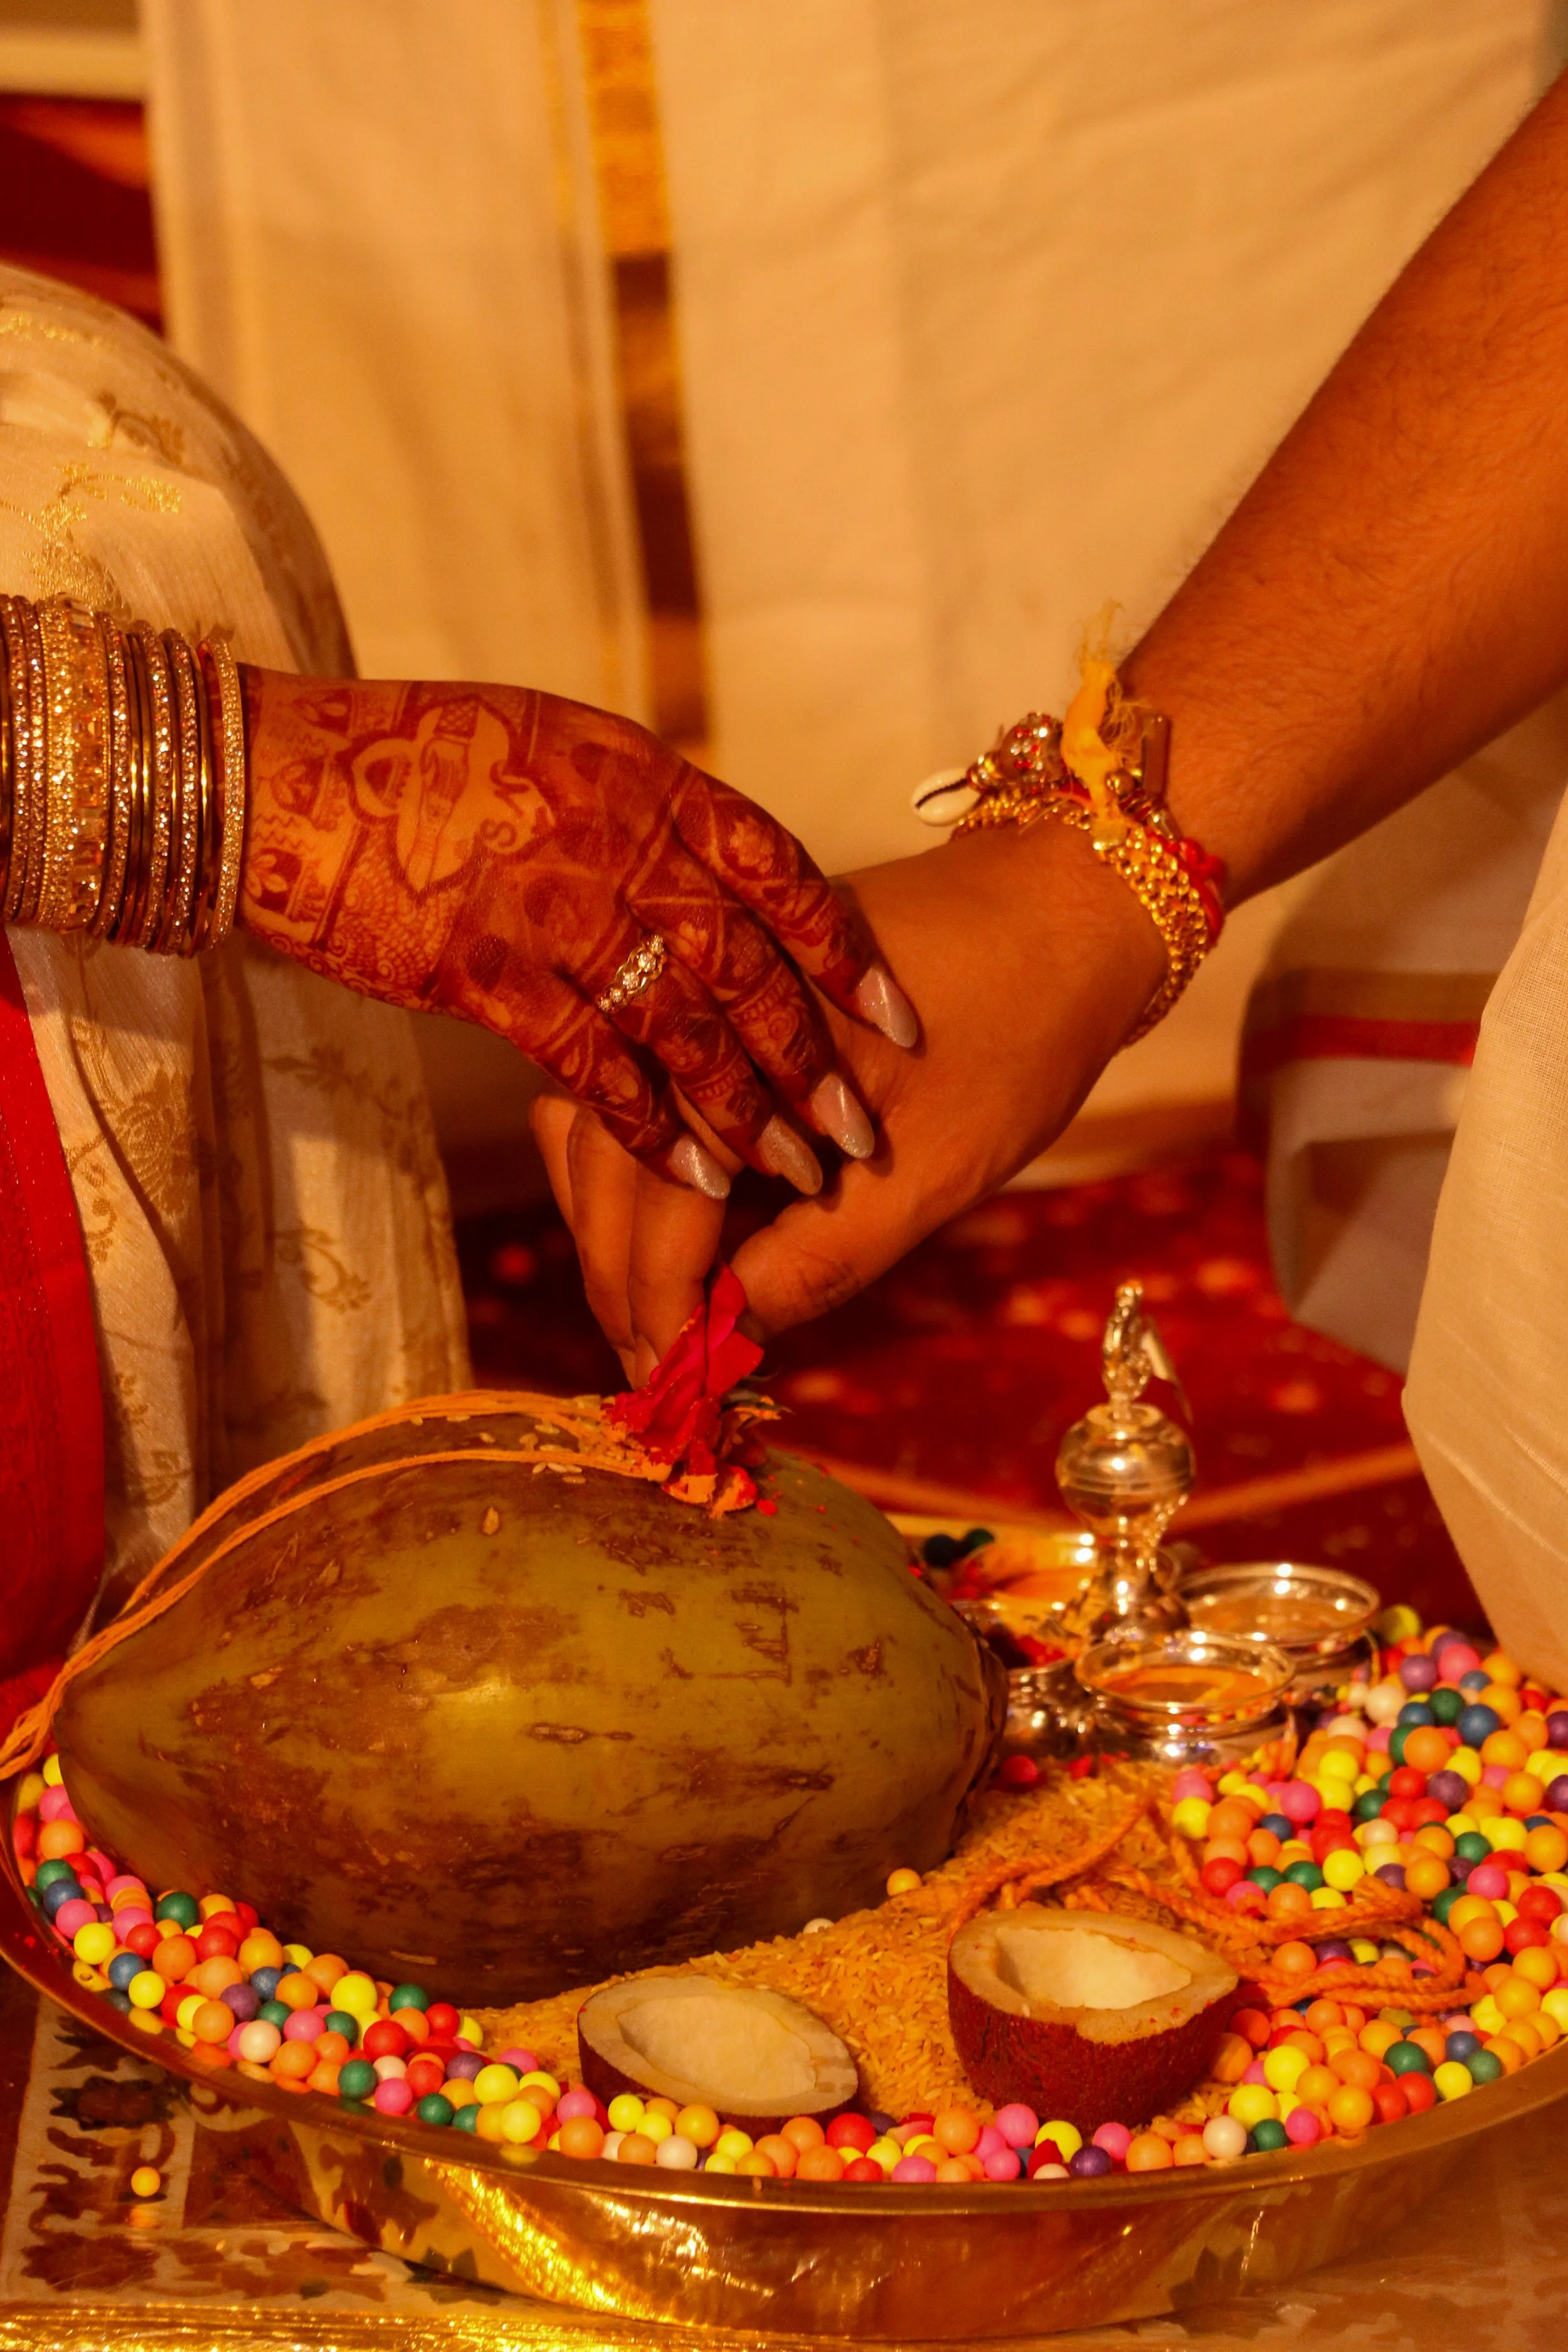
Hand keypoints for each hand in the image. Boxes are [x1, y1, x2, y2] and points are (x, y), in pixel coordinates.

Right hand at [236, 672, 915, 1194]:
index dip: (841, 951)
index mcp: (641, 777)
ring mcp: (549, 906)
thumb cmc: (422, 761)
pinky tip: (691, 1178)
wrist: (281, 778)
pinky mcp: (483, 972)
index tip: (895, 1016)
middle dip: (809, 1054)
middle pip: (744, 961)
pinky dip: (646, 1125)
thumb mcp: (558, 751)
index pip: (776, 869)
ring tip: (794, 1171)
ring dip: (743, 1108)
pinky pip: (589, 1063)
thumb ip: (643, 812)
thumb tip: (716, 872)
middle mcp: (612, 838)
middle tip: (857, 1128)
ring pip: (680, 1022)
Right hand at [533, 818, 1163, 1373]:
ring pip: (594, 1123)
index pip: (658, 1208)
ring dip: (610, 1224)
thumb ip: (817, 1262)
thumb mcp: (930, 1175)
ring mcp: (691, 988)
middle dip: (621, 1280)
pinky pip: (635, 1083)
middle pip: (603, 1167)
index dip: (658, 1311)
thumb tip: (722, 1342)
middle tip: (651, 1371)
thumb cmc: (1019, 1038)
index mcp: (738, 1049)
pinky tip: (659, 1223)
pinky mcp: (709, 989)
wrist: (1065, 901)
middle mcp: (689, 1004)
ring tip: (650, 1312)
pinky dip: (628, 1162)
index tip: (670, 1389)